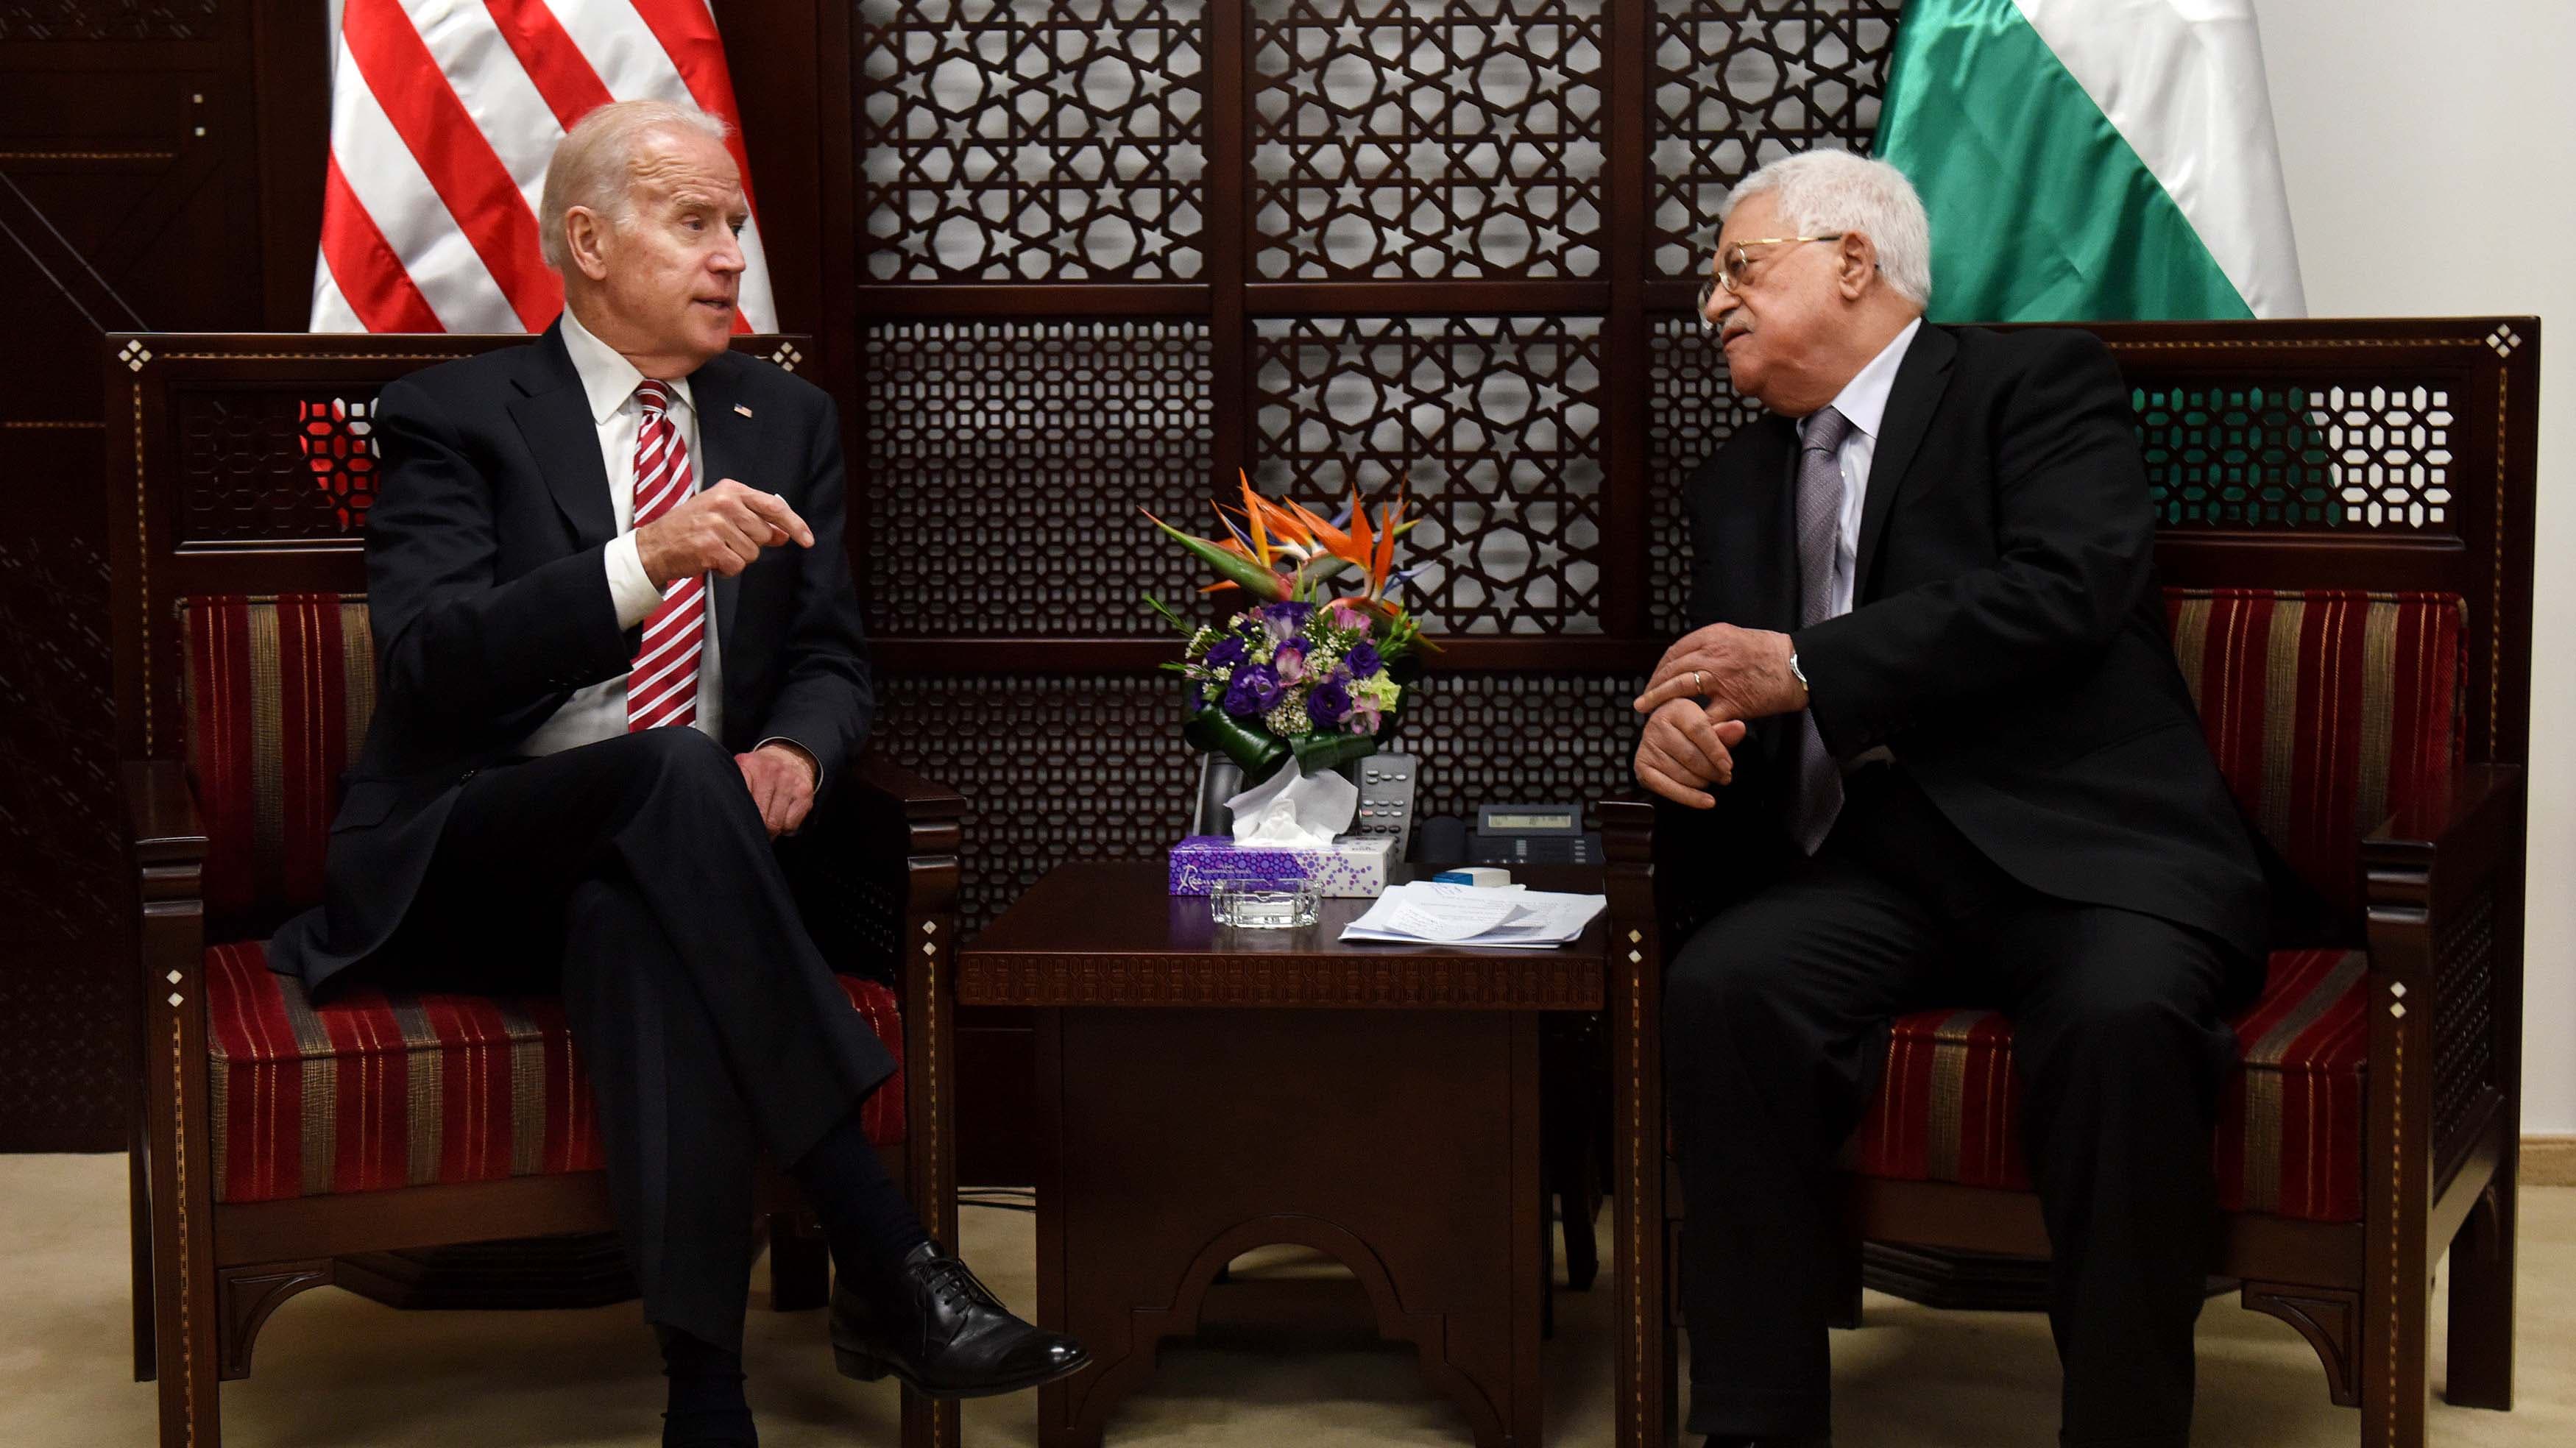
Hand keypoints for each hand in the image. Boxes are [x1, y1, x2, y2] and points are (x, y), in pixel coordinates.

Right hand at [636, 479, 814, 587]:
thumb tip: (785, 534)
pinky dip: (726, 569)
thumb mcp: (723, 513)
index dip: (795, 524)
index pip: (774, 506)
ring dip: (737, 558)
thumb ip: (755, 520)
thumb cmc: (691, 527)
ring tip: (715, 549)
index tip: (808, 540)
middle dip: (751, 544)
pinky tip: (710, 560)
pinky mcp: (710, 546)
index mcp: (731, 489)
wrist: (655, 545)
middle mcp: (725, 503)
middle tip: (727, 540)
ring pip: (752, 553)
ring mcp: (717, 524)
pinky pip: (737, 566)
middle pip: (765, 534)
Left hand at [737, 740, 818, 837]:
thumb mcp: (743, 770)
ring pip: (775, 823)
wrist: (791, 756)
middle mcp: (770, 771)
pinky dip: (784, 828)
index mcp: (748, 764)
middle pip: (758, 815)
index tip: (737, 822)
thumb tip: (723, 815)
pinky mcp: (804, 793)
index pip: (738, 800)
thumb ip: (732, 787)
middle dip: (754, 828)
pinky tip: (781, 818)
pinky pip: (790, 824)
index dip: (737, 816)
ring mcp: (789, 781)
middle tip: (752, 829)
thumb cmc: (762, 771)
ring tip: (767, 824)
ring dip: (770, 831)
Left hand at [1632, 623, 1805, 721]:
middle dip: (1654, 684)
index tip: (1655, 677)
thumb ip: (1712, 644)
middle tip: (1644, 699)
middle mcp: (1713, 654)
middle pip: (1672, 668)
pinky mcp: (1732, 702)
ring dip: (1660, 700)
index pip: (1676, 651)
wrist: (1799, 666)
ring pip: (1680, 688)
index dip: (1661, 667)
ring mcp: (1721, 679)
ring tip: (1647, 710)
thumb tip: (1689, 656)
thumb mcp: (1737, 635)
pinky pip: (1705, 716)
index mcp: (1713, 636)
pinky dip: (1690, 723)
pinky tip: (1679, 728)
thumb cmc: (1772, 651)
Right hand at [1634, 700, 1750, 809]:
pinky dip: (1689, 798)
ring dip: (1703, 783)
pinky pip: (1667, 788)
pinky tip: (1706, 801)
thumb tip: (1739, 728)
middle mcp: (1656, 724)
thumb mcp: (1711, 725)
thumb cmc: (1692, 731)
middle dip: (1712, 771)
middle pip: (1690, 755)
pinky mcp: (1641, 766)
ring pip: (1682, 773)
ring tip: (1712, 781)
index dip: (1716, 751)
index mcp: (1676, 708)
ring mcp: (1646, 746)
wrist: (1665, 736)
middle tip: (1725, 778)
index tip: (1729, 766)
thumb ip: (1725, 730)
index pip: (1699, 730)